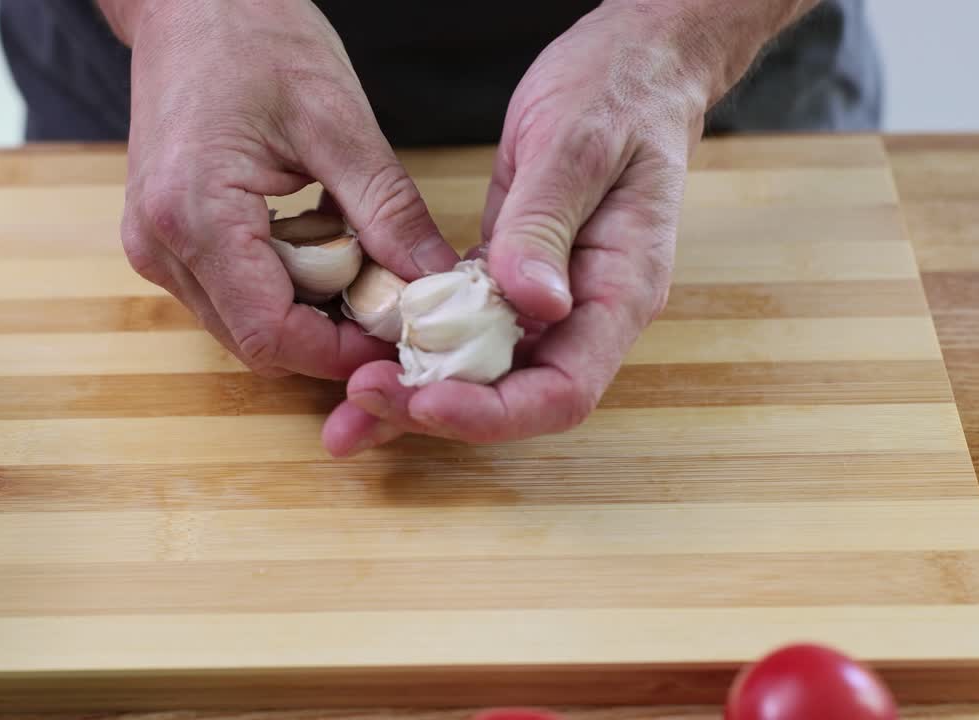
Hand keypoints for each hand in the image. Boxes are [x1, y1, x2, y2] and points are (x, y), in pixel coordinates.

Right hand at [104, 0, 458, 379]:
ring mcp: (155, 246)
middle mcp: (161, 246)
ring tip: (368, 271)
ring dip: (311, 314)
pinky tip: (327, 251)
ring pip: (243, 323)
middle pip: (256, 339)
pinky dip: (286, 288)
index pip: (270, 334)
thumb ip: (387, 210)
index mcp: (193, 215)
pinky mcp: (164, 238)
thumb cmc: (252, 36)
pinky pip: (231, 292)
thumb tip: (436, 280)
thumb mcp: (337, 120)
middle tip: (397, 307)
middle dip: (333, 338)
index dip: (342, 352)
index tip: (403, 336)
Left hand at [324, 1, 771, 453]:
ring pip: (479, 370)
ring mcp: (546, 299)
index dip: (494, 411)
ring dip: (414, 393)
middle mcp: (583, 312)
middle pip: (513, 396)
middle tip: (357, 411)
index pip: (563, 390)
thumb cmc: (619, 92)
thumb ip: (549, 226)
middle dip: (435, 412)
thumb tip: (532, 304)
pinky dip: (416, 346)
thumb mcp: (578, 145)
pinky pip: (461, 328)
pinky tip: (369, 358)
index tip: (426, 401)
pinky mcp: (509, 277)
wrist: (631, 63)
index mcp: (619, 292)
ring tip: (346, 418)